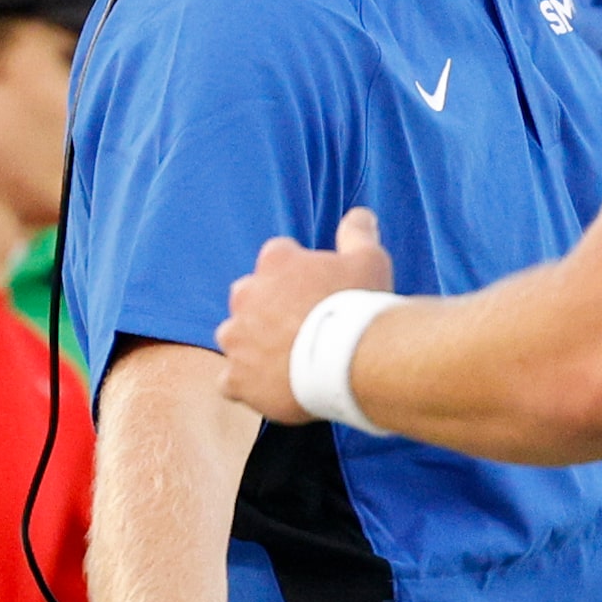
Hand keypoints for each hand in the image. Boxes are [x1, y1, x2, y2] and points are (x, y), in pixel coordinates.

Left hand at [216, 209, 394, 424]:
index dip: (298, 276)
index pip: (278, 258)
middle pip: (250, 297)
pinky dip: (248, 384)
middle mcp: (246, 294)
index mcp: (275, 261)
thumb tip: (359, 215)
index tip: (317, 293)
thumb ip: (357, 233)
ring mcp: (237, 338)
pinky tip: (274, 387)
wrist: (352, 361)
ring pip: (237, 337)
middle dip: (269, 309)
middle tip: (302, 327)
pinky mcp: (236, 378)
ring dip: (254, 345)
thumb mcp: (369, 259)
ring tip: (289, 361)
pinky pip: (232, 381)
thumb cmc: (360, 306)